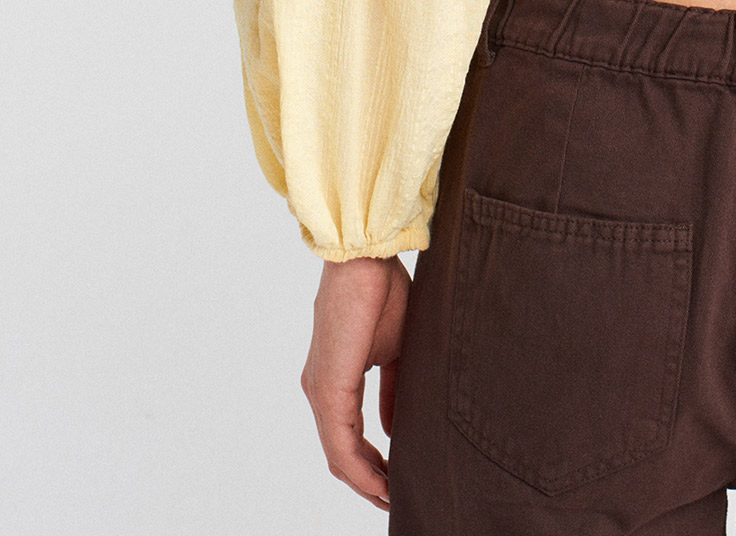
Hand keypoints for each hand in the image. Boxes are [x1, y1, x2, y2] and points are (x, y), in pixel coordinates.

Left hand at [301, 254, 409, 510]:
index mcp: (334, 379)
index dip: (370, 465)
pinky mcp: (328, 388)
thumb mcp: (395, 350)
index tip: (395, 480)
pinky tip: (382, 481)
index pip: (347, 437)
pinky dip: (361, 468)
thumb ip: (392, 391)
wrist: (367, 257)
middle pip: (339, 454)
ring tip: (391, 497)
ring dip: (365, 482)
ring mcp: (320, 391)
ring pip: (338, 454)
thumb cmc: (382, 291)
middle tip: (395, 498)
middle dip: (368, 482)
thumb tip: (393, 428)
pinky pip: (341, 442)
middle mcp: (319, 390)